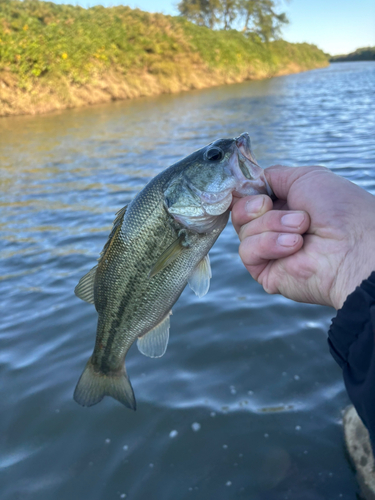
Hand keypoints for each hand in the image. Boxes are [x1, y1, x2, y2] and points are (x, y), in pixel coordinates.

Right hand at [231, 165, 374, 309]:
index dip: (246, 190)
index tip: (252, 187)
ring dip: (272, 224)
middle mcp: (274, 227)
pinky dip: (268, 244)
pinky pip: (247, 251)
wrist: (353, 246)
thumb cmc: (339, 210)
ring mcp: (269, 250)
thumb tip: (249, 180)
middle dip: (256, 206)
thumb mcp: (305, 177)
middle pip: (240, 211)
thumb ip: (273, 176)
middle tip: (276, 207)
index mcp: (284, 205)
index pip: (249, 195)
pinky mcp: (264, 271)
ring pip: (243, 230)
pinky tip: (294, 246)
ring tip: (301, 230)